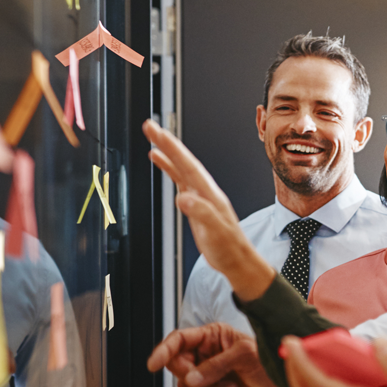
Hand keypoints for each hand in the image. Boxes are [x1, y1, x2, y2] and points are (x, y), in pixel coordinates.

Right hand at [143, 119, 276, 301]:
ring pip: (181, 167)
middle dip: (167, 142)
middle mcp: (205, 190)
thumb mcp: (216, 232)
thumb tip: (184, 198)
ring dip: (167, 151)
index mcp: (210, 194)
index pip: (188, 166)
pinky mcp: (195, 203)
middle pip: (184, 161)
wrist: (237, 260)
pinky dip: (169, 168)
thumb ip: (202, 213)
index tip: (158, 134)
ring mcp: (200, 195)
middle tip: (149, 126)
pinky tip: (159, 161)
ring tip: (152, 136)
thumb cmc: (229, 248)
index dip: (172, 149)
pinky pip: (180, 179)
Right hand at [146, 323, 288, 386]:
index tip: (153, 365)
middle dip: (194, 377)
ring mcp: (207, 375)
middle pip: (177, 368)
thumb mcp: (244, 355)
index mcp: (211, 336)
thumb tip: (191, 379)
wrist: (282, 385)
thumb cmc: (268, 360)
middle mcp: (204, 355)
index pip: (178, 340)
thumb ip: (216, 366)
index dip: (163, 351)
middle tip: (214, 378)